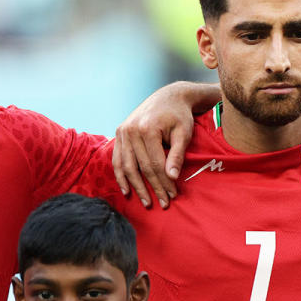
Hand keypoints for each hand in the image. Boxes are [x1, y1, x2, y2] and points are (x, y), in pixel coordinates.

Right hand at [113, 83, 201, 208]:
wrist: (168, 97)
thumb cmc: (179, 116)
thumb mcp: (184, 133)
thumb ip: (177, 155)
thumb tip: (172, 177)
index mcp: (147, 129)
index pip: (155, 164)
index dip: (164, 182)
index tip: (173, 196)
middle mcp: (131, 130)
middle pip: (141, 167)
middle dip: (153, 188)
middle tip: (163, 204)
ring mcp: (122, 131)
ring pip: (126, 166)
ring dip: (135, 187)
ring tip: (146, 202)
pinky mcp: (119, 133)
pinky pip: (117, 159)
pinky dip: (121, 176)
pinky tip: (127, 191)